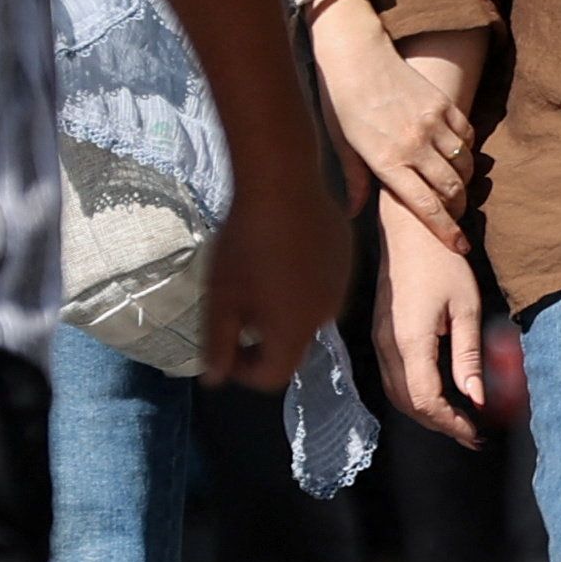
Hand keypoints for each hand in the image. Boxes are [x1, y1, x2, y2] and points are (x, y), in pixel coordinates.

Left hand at [197, 152, 351, 391]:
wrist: (283, 183)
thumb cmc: (244, 243)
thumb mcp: (219, 297)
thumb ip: (217, 344)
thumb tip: (215, 379)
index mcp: (293, 331)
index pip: (272, 376)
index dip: (244, 371)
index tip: (227, 347)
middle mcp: (324, 317)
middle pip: (292, 344)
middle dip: (264, 336)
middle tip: (238, 304)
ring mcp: (340, 286)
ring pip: (308, 313)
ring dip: (283, 307)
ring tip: (259, 274)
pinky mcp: (345, 260)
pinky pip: (321, 284)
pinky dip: (301, 281)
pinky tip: (282, 251)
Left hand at [311, 0, 470, 244]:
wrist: (356, 55)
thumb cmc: (341, 102)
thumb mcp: (342, 145)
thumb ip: (355, 181)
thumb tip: (354, 213)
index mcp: (387, 161)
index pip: (425, 206)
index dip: (445, 230)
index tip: (459, 245)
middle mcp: (414, 144)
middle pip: (451, 189)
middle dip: (458, 208)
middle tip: (456, 215)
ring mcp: (432, 122)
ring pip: (464, 165)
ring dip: (464, 181)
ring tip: (456, 187)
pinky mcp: (443, 104)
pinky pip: (466, 137)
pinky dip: (466, 151)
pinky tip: (456, 156)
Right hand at [374, 201, 493, 448]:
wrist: (408, 230)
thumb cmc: (442, 262)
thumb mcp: (466, 309)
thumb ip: (469, 357)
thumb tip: (477, 398)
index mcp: (409, 341)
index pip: (426, 400)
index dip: (451, 423)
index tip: (477, 433)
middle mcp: (387, 346)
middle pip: (408, 404)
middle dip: (440, 425)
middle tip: (473, 434)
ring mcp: (379, 341)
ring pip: (397, 394)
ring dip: (427, 413)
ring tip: (460, 421)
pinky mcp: (381, 334)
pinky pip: (393, 377)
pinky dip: (415, 395)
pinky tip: (440, 394)